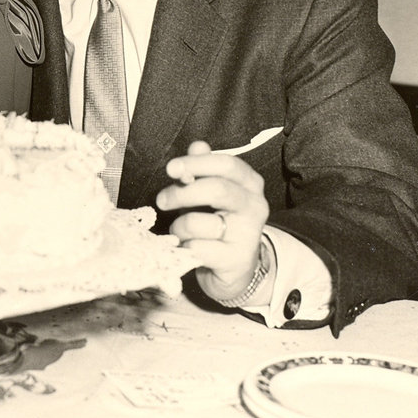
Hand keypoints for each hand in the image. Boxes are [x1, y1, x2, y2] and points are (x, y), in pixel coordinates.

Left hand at [156, 141, 271, 304]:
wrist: (235, 270)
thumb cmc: (217, 224)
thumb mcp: (208, 193)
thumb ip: (201, 169)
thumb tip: (198, 146)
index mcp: (250, 184)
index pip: (227, 164)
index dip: (196, 163)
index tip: (171, 168)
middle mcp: (255, 206)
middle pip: (217, 189)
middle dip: (182, 193)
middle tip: (162, 200)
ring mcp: (248, 235)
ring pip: (199, 223)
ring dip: (179, 227)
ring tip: (181, 231)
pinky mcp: (236, 261)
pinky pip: (197, 248)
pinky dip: (185, 247)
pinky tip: (190, 248)